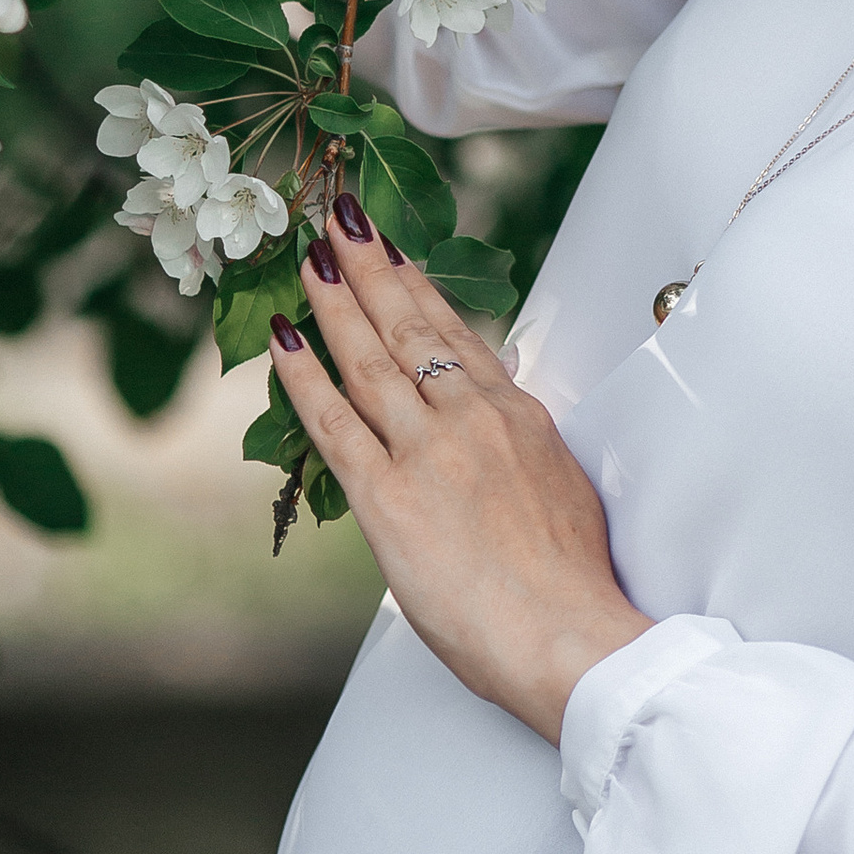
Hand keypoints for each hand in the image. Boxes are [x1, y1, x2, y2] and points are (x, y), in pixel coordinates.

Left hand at [277, 207, 650, 743]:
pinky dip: (303, 377)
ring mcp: (429, 453)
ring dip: (335, 301)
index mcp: (518, 417)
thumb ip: (518, 454)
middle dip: (373, 266)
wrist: (569, 636)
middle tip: (342, 216)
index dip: (419, 286)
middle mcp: (472, 419)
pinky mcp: (390, 497)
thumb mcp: (558, 492)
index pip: (458, 334)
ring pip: (371, 359)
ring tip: (309, 257)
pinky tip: (282, 341)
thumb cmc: (570, 585)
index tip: (393, 249)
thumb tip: (496, 440)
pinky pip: (335, 423)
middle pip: (412, 327)